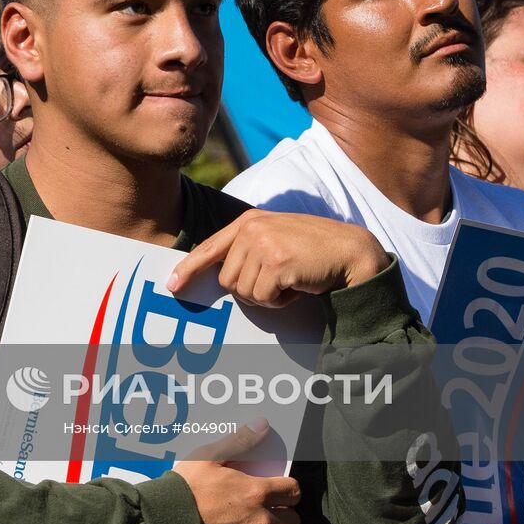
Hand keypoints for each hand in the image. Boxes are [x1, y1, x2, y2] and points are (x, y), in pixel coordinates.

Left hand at [167, 210, 387, 307]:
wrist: (350, 251)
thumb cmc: (312, 250)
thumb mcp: (275, 239)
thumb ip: (248, 249)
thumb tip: (223, 277)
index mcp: (248, 222)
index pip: (210, 247)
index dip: (189, 268)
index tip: (173, 285)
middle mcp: (251, 230)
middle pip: (227, 281)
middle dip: (251, 290)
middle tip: (278, 279)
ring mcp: (263, 245)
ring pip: (244, 293)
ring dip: (268, 296)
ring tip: (290, 279)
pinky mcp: (277, 263)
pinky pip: (264, 298)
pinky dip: (281, 301)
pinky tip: (298, 284)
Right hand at [172, 420, 300, 523]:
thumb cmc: (185, 489)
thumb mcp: (208, 457)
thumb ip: (239, 442)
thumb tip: (262, 425)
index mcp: (256, 493)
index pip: (294, 491)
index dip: (289, 489)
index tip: (280, 490)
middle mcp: (261, 522)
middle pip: (294, 522)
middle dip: (286, 514)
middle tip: (273, 510)